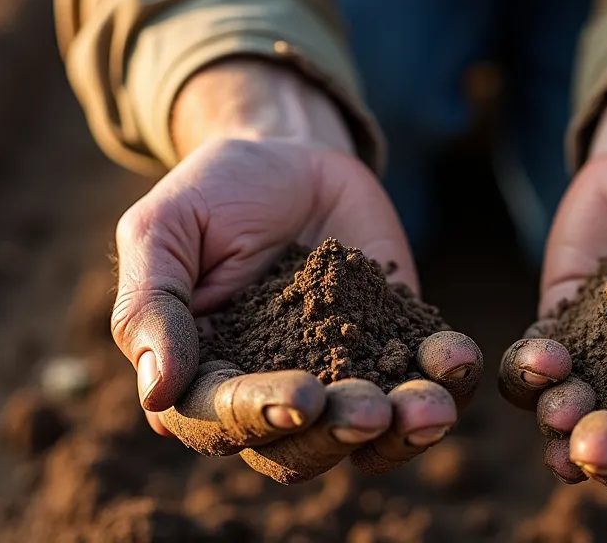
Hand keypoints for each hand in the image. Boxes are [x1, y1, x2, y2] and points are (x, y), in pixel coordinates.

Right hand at [113, 59, 481, 483]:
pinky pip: (425, 389)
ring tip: (428, 405)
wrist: (290, 156)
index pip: (223, 421)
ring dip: (400, 432)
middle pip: (298, 451)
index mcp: (202, 380)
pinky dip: (445, 384)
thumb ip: (150, 306)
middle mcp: (270, 399)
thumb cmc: (214, 193)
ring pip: (367, 440)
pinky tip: (456, 359)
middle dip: (338, 435)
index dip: (261, 416)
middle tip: (370, 408)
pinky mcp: (395, 351)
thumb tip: (156, 394)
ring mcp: (339, 380)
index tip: (301, 396)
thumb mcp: (162, 230)